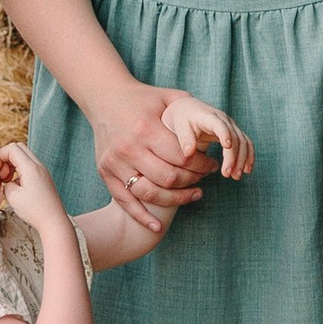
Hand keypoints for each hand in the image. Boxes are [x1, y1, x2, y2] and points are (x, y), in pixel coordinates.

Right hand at [0, 140, 67, 227]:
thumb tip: (8, 180)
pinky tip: (16, 186)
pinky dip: (19, 170)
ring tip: (8, 181)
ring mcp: (42, 171)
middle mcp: (38, 165)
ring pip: (24, 156)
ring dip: (12, 164)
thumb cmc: (34, 210)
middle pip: (18, 147)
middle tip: (2, 175)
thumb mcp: (12, 196)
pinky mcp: (43, 178)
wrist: (53, 221)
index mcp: (31, 167)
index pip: (11, 148)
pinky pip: (29, 166)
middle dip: (5, 158)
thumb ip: (6, 183)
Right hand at [89, 85, 251, 236]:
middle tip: (204, 177)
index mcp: (146, 128)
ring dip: (176, 199)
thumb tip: (218, 126)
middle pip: (169, 177)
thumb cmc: (143, 98)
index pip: (181, 157)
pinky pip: (126, 202)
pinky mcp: (106, 173)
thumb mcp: (168, 96)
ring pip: (150, 193)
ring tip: (194, 194)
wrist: (104, 97)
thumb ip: (192, 109)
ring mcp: (116, 163)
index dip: (201, 164)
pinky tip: (158, 227)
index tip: (211, 165)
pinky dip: (142, 217)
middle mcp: (129, 147)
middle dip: (192, 180)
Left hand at [154, 92, 252, 179]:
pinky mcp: (234, 132)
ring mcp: (231, 125)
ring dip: (243, 159)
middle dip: (233, 157)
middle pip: (235, 137)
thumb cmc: (182, 119)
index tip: (227, 146)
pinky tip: (246, 170)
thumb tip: (189, 153)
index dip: (225, 134)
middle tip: (227, 174)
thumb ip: (185, 139)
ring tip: (236, 176)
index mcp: (208, 117)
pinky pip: (246, 143)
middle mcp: (223, 119)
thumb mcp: (180, 127)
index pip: (219, 124)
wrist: (189, 108)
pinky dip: (248, 156)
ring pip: (244, 141)